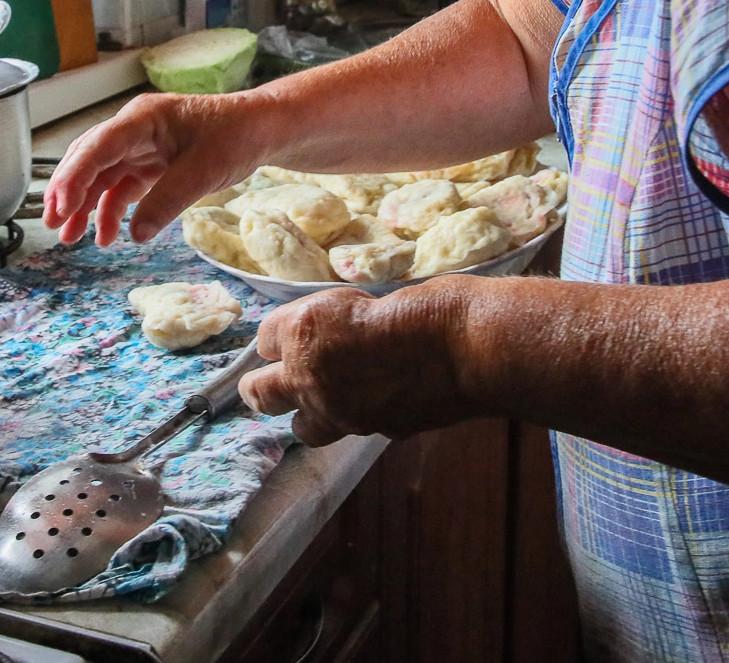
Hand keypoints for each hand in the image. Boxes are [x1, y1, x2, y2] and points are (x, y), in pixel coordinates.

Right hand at [42, 92, 271, 245]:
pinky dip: (111, 210)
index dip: (74, 177)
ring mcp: (140, 146)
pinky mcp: (151, 163)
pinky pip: (121, 187)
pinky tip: (106, 235)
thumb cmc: (236, 137)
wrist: (263, 129)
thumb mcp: (204, 170)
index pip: (96, 147)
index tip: (60, 207)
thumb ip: (167, 201)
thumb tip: (135, 234)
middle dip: (68, 192)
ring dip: (85, 205)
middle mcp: (133, 129)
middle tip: (53, 224)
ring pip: (101, 175)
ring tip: (71, 238)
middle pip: (89, 159)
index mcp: (142, 119)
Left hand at [239, 282, 475, 444]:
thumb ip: (331, 324)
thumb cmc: (424, 306)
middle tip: (275, 377)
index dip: (282, 335)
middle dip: (264, 384)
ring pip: (302, 426)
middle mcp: (311, 377)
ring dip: (308, 411)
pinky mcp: (375, 431)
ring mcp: (341, 412)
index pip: (265, 339)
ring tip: (324, 397)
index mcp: (303, 331)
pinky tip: (378, 396)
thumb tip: (319, 340)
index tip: (293, 332)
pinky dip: (357, 414)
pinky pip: (350, 428)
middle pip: (259, 392)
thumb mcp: (364, 299)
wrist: (469, 346)